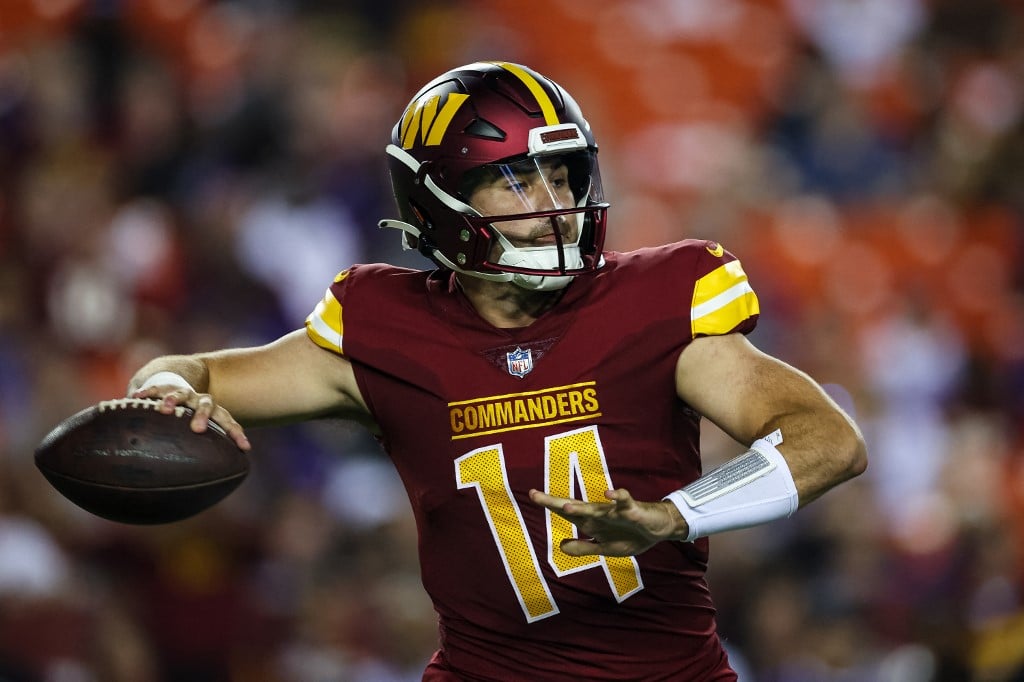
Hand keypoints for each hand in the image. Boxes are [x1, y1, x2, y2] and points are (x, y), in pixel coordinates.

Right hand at [132, 384, 250, 451]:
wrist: (177, 384)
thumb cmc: (189, 418)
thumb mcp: (199, 431)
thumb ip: (201, 451)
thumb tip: (201, 487)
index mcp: (214, 412)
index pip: (228, 422)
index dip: (236, 433)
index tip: (245, 447)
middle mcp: (200, 401)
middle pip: (207, 405)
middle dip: (203, 415)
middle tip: (197, 429)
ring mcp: (183, 392)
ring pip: (180, 394)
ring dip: (173, 400)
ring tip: (163, 408)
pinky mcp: (164, 387)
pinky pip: (155, 388)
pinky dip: (147, 393)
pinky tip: (135, 398)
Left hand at [528, 488, 687, 556]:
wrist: (659, 529)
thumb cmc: (630, 535)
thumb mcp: (605, 548)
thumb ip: (584, 547)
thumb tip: (560, 546)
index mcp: (591, 521)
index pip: (567, 512)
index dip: (550, 504)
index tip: (532, 494)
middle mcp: (599, 513)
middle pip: (573, 506)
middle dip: (554, 502)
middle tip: (534, 495)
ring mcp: (614, 511)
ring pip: (595, 507)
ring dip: (581, 507)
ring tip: (565, 506)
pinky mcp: (632, 509)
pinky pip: (624, 501)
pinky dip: (617, 497)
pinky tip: (608, 494)